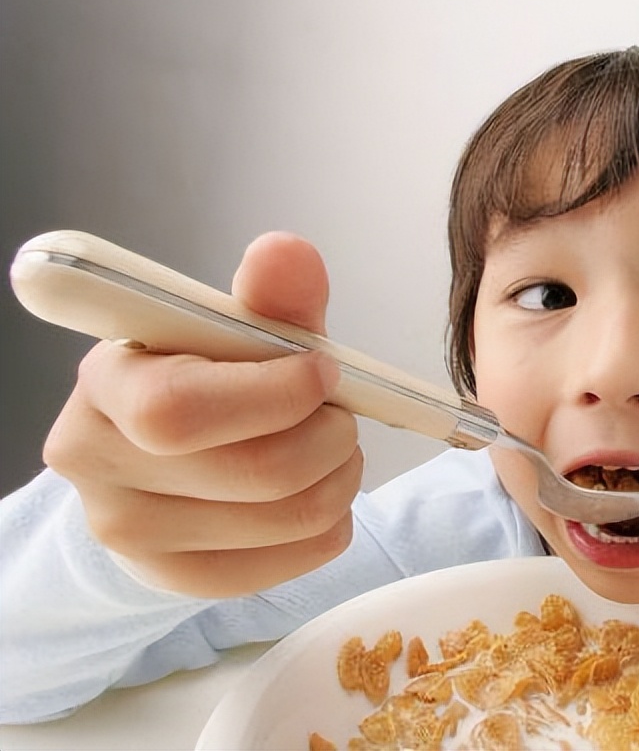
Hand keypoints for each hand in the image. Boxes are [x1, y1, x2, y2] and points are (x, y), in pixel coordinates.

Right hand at [43, 233, 362, 597]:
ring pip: (293, 515)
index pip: (181, 409)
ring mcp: (134, 534)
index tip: (320, 367)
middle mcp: (100, 465)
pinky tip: (318, 491)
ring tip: (332, 446)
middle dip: (330, 434)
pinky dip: (335, 520)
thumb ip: (270, 298)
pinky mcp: (180, 579)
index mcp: (108, 385)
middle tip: (340, 413)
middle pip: (258, 470)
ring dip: (343, 474)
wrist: (151, 467)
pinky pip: (301, 556)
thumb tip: (286, 253)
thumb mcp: (231, 332)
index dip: (277, 392)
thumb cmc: (204, 384)